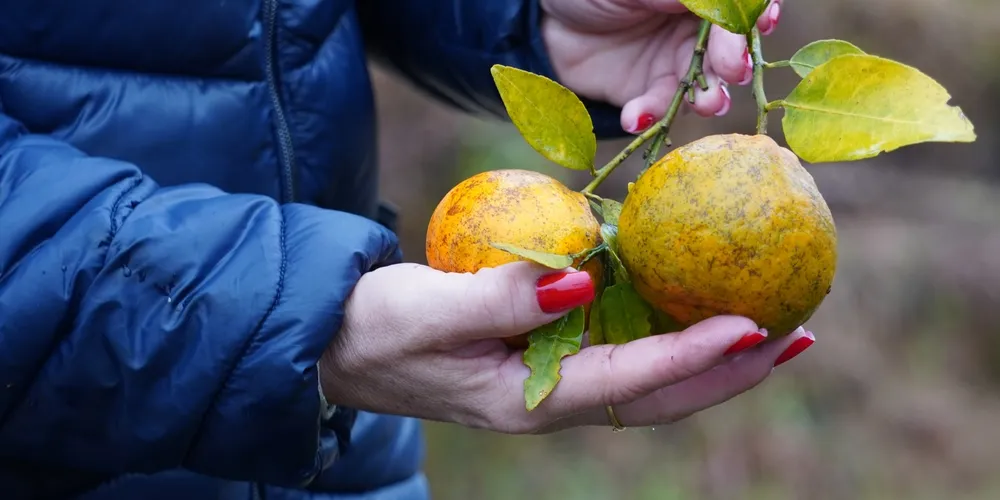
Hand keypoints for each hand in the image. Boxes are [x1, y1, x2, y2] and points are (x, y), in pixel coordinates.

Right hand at [320, 261, 813, 433]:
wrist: (337, 345)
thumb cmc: (374, 329)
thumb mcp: (428, 311)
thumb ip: (502, 299)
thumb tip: (582, 280)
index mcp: (528, 401)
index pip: (629, 382)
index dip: (693, 357)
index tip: (752, 326)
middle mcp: (551, 400)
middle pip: (659, 396)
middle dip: (729, 373)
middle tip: (796, 337)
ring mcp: (550, 381)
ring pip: (648, 378)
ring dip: (710, 359)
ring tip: (770, 329)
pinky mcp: (543, 356)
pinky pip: (621, 350)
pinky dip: (667, 334)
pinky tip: (689, 305)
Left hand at [540, 0, 783, 132]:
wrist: (547, 26)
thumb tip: (716, 3)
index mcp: (698, 0)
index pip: (738, 11)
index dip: (754, 17)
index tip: (762, 25)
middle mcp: (696, 31)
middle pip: (730, 50)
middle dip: (735, 61)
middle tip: (733, 71)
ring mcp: (675, 64)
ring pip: (704, 85)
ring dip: (708, 97)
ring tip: (706, 104)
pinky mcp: (650, 95)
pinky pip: (660, 110)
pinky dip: (650, 114)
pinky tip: (635, 116)